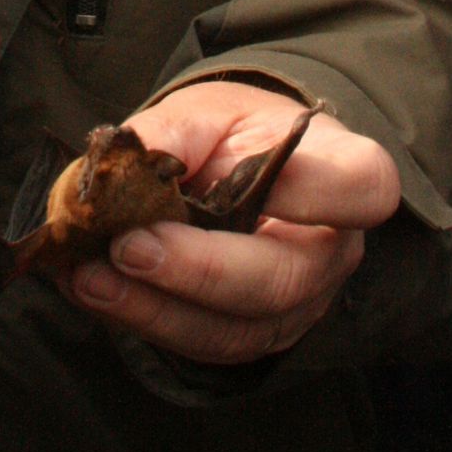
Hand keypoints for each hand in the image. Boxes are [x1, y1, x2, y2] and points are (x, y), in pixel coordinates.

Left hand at [62, 79, 400, 363]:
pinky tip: (92, 290)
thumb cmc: (239, 134)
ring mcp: (296, 305)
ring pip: (234, 328)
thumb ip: (169, 134)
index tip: (240, 175)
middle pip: (281, 279)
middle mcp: (331, 250)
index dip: (311, 191)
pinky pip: (200, 342)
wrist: (243, 171)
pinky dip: (141, 318)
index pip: (361, 188)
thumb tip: (118, 164)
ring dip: (155, 309)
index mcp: (343, 173)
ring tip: (90, 278)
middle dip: (198, 270)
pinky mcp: (250, 334)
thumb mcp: (209, 110)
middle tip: (128, 247)